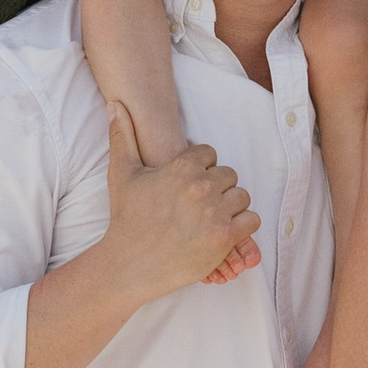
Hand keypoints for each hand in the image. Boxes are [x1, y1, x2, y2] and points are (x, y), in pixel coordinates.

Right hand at [99, 103, 255, 299]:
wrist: (130, 264)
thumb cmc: (126, 219)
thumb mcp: (122, 173)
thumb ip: (122, 136)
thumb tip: (116, 103)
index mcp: (182, 167)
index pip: (210, 154)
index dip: (200, 169)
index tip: (188, 186)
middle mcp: (202, 186)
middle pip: (229, 174)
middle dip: (217, 188)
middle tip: (199, 205)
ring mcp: (216, 212)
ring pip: (242, 197)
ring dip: (231, 206)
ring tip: (211, 218)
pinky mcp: (225, 237)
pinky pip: (251, 221)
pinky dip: (242, 227)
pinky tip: (222, 232)